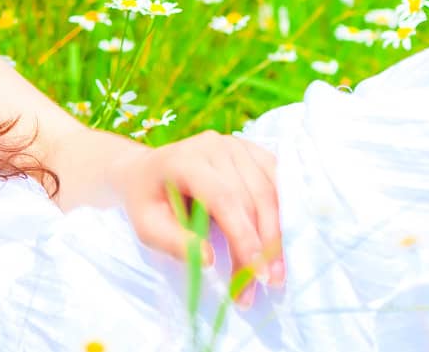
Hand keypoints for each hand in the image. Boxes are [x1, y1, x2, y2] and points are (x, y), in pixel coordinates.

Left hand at [103, 129, 283, 305]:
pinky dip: (282, 213)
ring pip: (270, 191)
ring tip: (275, 273)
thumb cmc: (147, 201)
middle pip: (251, 197)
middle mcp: (215, 146)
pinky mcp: (251, 151)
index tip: (255, 273)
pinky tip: (279, 242)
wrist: (146, 172)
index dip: (243, 236)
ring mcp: (236, 145)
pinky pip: (277, 182)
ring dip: (277, 234)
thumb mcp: (147, 227)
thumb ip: (174, 242)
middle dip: (262, 245)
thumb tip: (209, 260)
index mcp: (185, 159)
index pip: (224, 197)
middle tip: (265, 284)